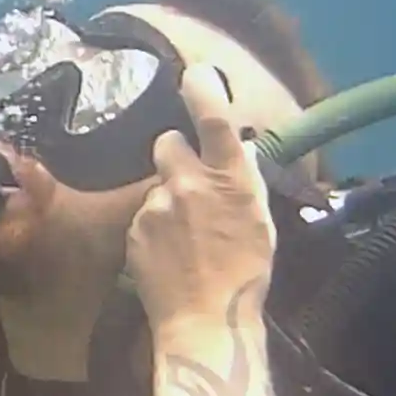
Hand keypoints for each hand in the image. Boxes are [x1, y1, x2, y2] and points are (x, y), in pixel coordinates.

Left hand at [125, 68, 276, 336]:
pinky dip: (154, 227)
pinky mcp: (135, 229)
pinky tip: (170, 253)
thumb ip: (246, 181)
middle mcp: (189, 183)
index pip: (213, 119)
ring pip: (157, 184)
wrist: (205, 321)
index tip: (195, 74)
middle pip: (168, 142)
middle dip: (176, 153)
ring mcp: (157, 206)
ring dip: (168, 197)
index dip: (202, 89)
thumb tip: (239, 152)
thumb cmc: (245, 275)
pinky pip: (144, 215)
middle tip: (190, 182)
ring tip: (186, 236)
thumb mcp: (260, 222)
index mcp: (230, 179)